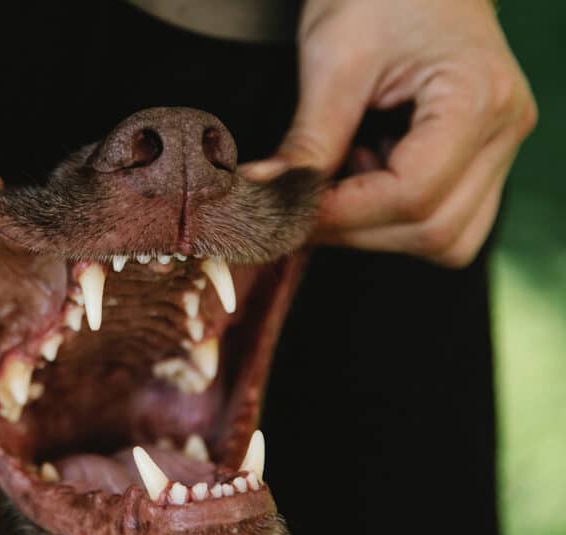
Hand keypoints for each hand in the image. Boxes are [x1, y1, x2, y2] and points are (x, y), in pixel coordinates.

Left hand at [243, 0, 536, 266]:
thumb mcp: (333, 61)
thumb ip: (309, 141)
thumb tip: (266, 197)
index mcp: (477, 99)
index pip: (412, 194)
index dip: (342, 215)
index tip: (287, 212)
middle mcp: (504, 131)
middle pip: (435, 230)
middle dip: (356, 230)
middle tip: (298, 211)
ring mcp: (499, 148)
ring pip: (447, 238)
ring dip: (377, 230)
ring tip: (336, 185)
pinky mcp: (481, 156)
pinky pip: (444, 218)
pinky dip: (393, 216)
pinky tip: (361, 177)